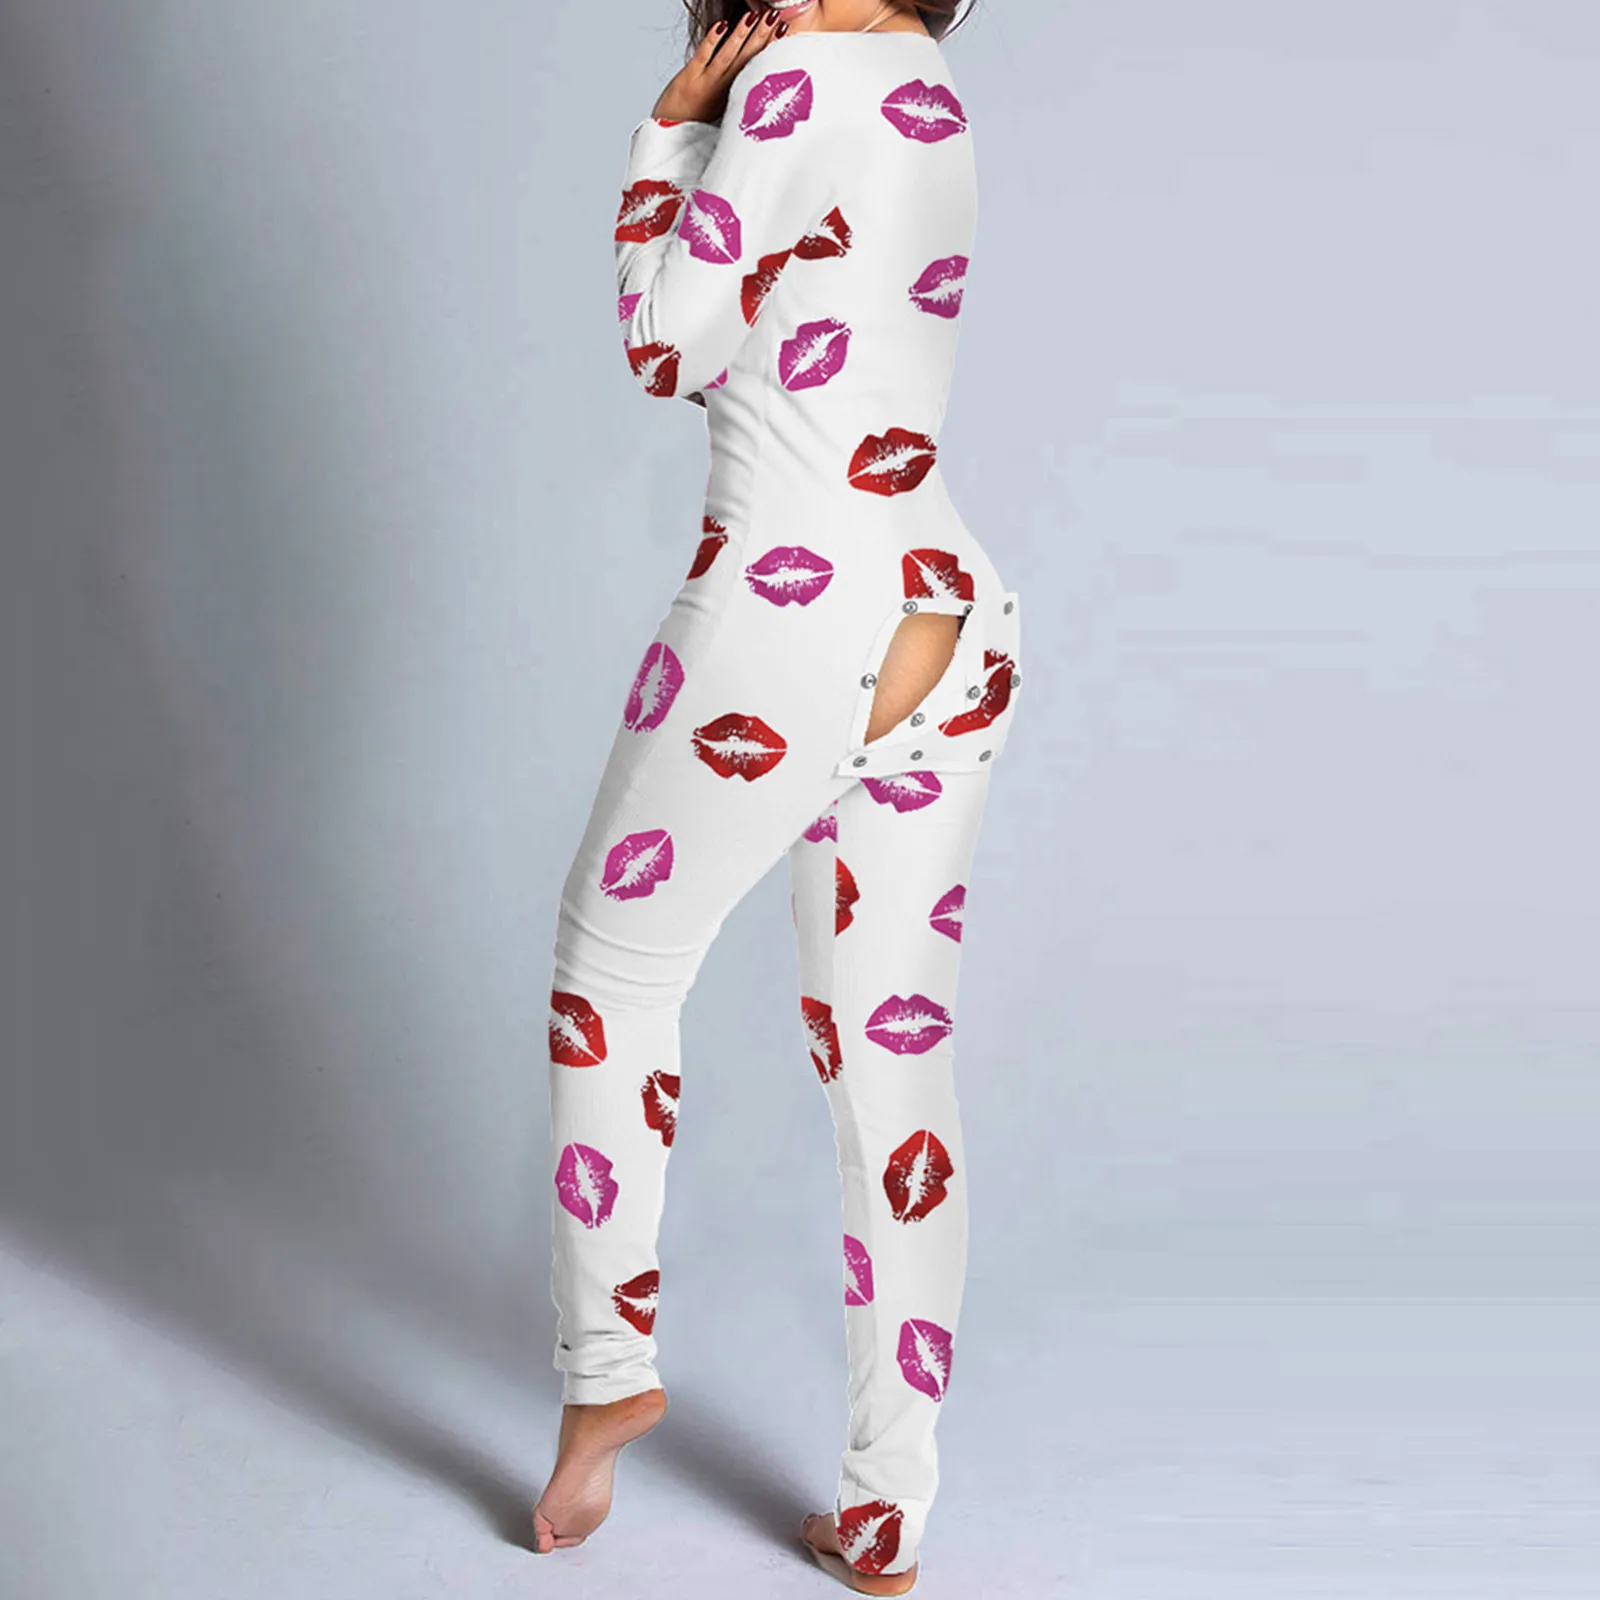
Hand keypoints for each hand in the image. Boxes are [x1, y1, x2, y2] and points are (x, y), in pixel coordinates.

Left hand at [651, 7, 786, 124]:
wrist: (668, 136)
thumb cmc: (694, 120)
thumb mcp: (721, 108)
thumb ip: (735, 90)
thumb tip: (750, 72)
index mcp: (733, 96)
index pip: (755, 67)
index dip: (770, 48)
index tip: (783, 30)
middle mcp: (723, 91)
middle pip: (746, 59)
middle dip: (761, 37)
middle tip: (775, 17)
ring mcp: (705, 85)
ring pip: (727, 57)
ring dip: (742, 36)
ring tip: (756, 16)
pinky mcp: (687, 81)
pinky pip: (702, 58)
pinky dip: (712, 41)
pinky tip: (721, 26)